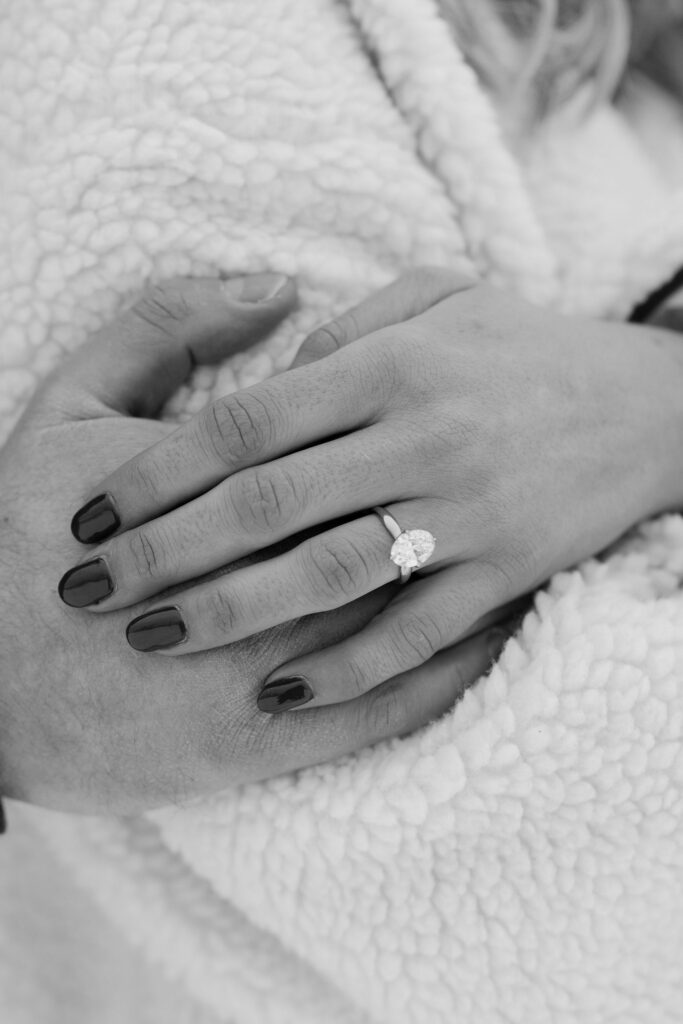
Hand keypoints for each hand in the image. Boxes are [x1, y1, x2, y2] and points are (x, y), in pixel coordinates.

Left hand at [1, 272, 513, 813]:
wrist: (650, 409)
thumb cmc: (525, 349)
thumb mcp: (441, 299)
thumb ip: (348, 326)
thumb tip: (266, 371)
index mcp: (392, 366)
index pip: (247, 423)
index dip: (158, 471)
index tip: (97, 512)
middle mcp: (422, 439)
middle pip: (268, 503)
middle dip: (166, 551)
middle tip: (91, 588)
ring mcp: (468, 514)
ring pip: (330, 574)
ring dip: (233, 612)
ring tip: (157, 637)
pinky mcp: (506, 575)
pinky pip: (415, 634)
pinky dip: (344, 667)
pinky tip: (277, 689)